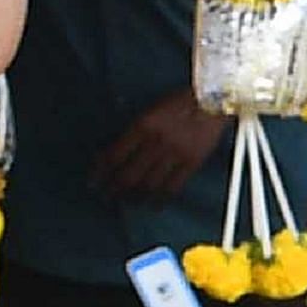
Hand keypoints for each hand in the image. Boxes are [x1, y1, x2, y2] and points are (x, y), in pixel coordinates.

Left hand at [97, 96, 231, 199]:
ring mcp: (174, 154)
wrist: (212, 101)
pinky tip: (153, 205)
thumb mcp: (150, 111)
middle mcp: (156, 142)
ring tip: (127, 202)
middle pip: (128, 175)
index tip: (94, 181)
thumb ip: (135, 132)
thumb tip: (117, 155)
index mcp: (142, 126)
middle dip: (114, 189)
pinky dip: (160, 199)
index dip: (101, 172)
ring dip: (134, 197)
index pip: (114, 155)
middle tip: (107, 196)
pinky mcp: (191, 163)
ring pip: (148, 184)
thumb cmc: (179, 103)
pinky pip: (173, 187)